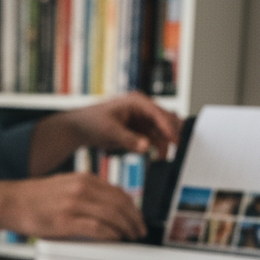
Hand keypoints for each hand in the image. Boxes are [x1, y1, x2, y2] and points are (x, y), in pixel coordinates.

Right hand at [0, 172, 145, 241]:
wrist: (11, 202)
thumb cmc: (35, 198)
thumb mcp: (66, 186)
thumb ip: (87, 193)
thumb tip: (107, 207)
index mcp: (84, 179)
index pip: (119, 193)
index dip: (133, 208)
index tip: (137, 218)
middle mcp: (82, 189)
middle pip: (121, 205)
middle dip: (134, 220)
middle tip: (139, 231)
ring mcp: (74, 205)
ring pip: (112, 216)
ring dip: (126, 229)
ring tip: (130, 238)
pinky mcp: (66, 221)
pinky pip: (97, 228)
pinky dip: (110, 235)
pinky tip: (114, 240)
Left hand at [29, 92, 181, 174]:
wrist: (81, 128)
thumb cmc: (92, 122)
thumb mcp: (110, 131)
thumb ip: (128, 139)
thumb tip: (146, 146)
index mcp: (137, 101)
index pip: (158, 113)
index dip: (168, 127)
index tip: (175, 140)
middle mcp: (142, 108)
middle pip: (164, 120)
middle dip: (171, 134)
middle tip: (178, 149)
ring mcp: (142, 119)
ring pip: (161, 131)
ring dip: (164, 143)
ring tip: (164, 158)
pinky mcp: (140, 130)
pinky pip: (154, 138)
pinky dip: (157, 147)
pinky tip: (158, 157)